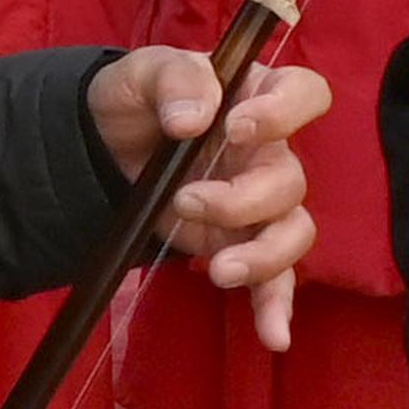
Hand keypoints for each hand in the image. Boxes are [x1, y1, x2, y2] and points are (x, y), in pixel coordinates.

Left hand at [88, 48, 325, 348]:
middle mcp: (269, 151)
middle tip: (184, 201)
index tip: (237, 128)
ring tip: (216, 270)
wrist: (104, 149)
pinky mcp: (240, 244)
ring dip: (262, 256)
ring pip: (293, 231)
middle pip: (291, 180)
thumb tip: (192, 119)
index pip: (304, 93)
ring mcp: (259, 202)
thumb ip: (173, 80)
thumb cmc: (136, 100)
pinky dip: (276, 306)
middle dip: (242, 200)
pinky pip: (275, 279)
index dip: (284, 112)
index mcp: (255, 96)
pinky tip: (273, 335)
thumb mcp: (143, 73)